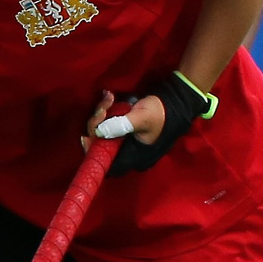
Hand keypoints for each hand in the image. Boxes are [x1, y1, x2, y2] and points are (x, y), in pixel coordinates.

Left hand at [91, 78, 210, 175]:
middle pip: (100, 145)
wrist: (176, 99)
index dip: (93, 153)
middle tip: (102, 108)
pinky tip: (110, 97)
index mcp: (135, 156)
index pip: (107, 164)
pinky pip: (108, 124)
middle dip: (97, 125)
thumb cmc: (161, 111)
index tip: (86, 137)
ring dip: (101, 114)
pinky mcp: (124, 129)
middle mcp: (129, 152)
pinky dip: (106, 111)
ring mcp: (126, 140)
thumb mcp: (141, 117)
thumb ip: (121, 125)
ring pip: (102, 132)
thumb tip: (99, 132)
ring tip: (108, 98)